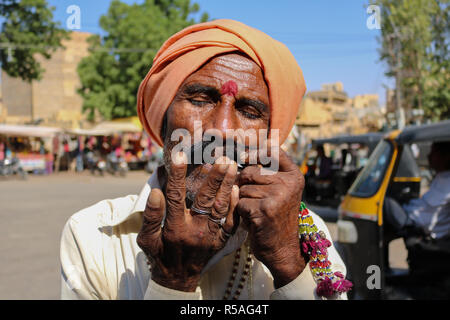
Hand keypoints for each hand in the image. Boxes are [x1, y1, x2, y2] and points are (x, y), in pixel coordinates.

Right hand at [136, 153, 238, 291]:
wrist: (177, 278)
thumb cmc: (159, 254)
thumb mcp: (146, 239)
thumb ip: (151, 217)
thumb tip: (156, 192)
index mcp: (175, 228)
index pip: (175, 197)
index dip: (177, 176)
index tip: (179, 155)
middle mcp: (195, 230)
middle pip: (205, 200)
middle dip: (214, 178)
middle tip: (221, 158)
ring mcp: (211, 236)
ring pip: (221, 208)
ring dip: (227, 186)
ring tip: (232, 166)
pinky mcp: (221, 240)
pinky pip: (231, 223)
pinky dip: (234, 206)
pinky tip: (236, 190)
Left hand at [236, 149, 305, 287]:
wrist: (282, 248)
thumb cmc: (276, 216)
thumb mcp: (280, 190)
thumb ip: (269, 171)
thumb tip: (243, 150)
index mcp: (294, 175)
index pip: (273, 151)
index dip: (255, 151)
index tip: (243, 156)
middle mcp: (288, 183)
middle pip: (251, 172)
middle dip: (245, 185)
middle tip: (255, 200)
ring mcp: (277, 195)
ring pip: (243, 188)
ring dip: (244, 201)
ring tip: (256, 211)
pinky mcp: (264, 209)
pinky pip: (240, 203)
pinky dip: (242, 213)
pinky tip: (253, 220)